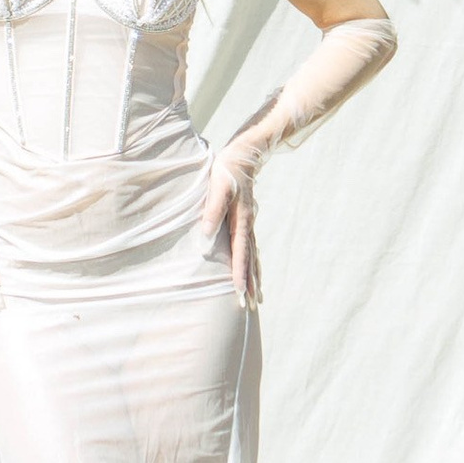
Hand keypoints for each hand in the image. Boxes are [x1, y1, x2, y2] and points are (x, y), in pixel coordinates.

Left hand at [197, 146, 260, 303]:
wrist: (243, 155)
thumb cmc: (226, 171)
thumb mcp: (217, 188)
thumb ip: (212, 212)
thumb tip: (206, 237)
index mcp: (241, 220)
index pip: (240, 253)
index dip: (240, 273)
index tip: (240, 292)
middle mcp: (248, 226)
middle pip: (251, 261)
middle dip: (251, 284)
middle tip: (251, 306)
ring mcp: (249, 224)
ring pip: (253, 257)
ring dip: (255, 278)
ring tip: (257, 298)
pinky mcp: (246, 221)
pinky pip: (251, 249)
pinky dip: (254, 264)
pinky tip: (255, 272)